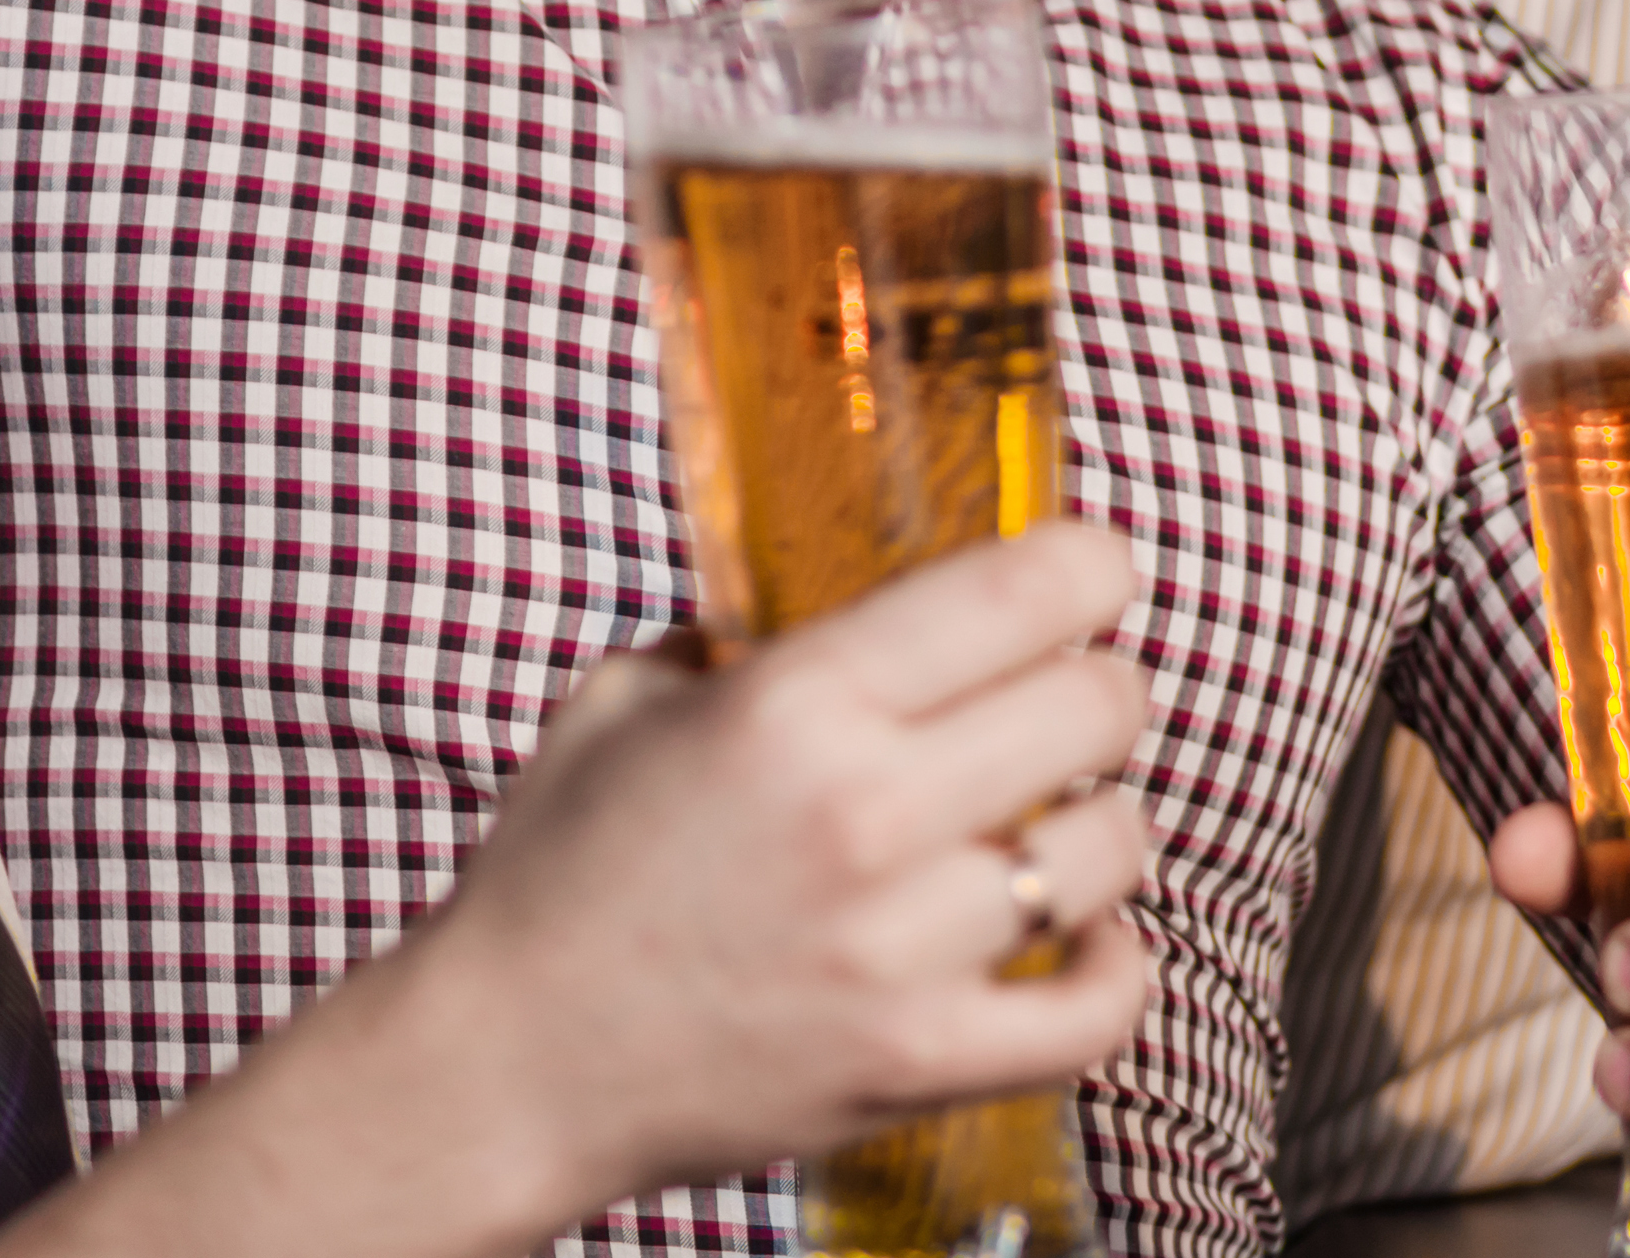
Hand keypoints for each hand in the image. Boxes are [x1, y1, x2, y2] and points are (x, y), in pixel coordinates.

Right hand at [399, 522, 1156, 1213]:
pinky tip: (1091, 934)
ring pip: (1112, 849)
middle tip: (1066, 698)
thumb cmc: (558, 875)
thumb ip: (735, 637)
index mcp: (795, 701)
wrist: (509, 1065)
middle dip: (1097, 688)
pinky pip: (1099, 1011)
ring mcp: (900, 949)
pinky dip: (1120, 966)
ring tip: (1054, 820)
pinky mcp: (920, 1060)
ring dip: (1098, 823)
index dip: (1088, 564)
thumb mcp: (621, 701)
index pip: (1025, 591)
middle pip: (1096, 707)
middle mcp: (862, 813)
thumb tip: (825, 594)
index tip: (1091, 568)